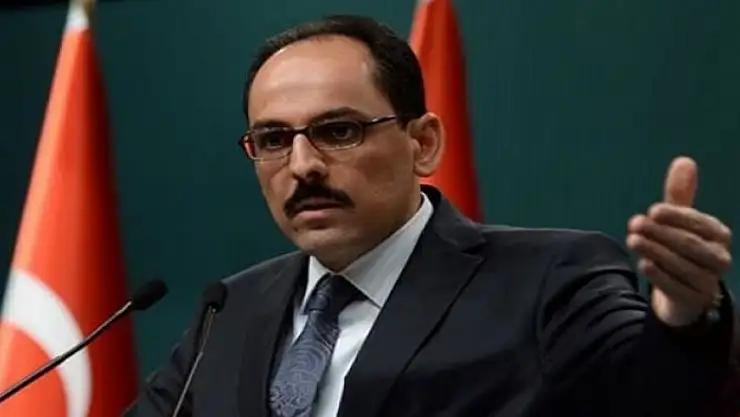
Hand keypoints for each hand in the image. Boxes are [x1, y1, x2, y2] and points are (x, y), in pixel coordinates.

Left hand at [626, 156, 732, 326]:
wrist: (684, 292)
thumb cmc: (681, 248)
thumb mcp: (679, 221)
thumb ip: (680, 194)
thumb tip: (684, 160)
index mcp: (719, 234)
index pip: (700, 223)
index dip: (676, 216)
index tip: (652, 210)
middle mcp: (719, 258)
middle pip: (690, 244)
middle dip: (661, 233)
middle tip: (634, 223)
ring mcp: (708, 281)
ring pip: (682, 265)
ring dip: (655, 251)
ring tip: (633, 240)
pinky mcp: (694, 299)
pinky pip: (677, 287)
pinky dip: (659, 275)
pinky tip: (643, 264)